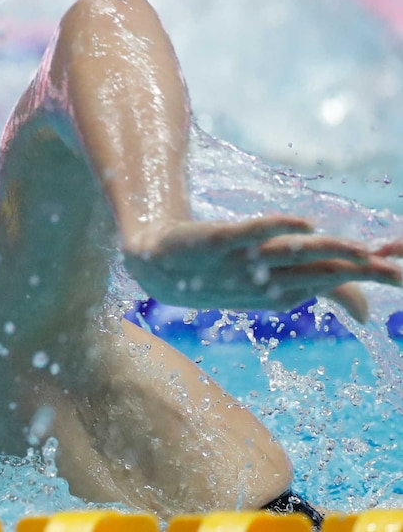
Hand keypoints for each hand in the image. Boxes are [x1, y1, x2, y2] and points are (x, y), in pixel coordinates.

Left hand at [122, 215, 402, 322]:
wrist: (158, 268)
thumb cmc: (222, 276)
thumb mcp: (273, 286)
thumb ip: (321, 292)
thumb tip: (365, 313)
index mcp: (282, 293)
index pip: (334, 283)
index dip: (369, 280)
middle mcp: (265, 281)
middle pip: (317, 271)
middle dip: (357, 270)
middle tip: (398, 270)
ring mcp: (239, 262)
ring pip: (288, 255)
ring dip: (323, 252)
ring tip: (359, 249)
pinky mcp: (214, 241)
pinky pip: (246, 234)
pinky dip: (272, 229)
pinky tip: (302, 223)